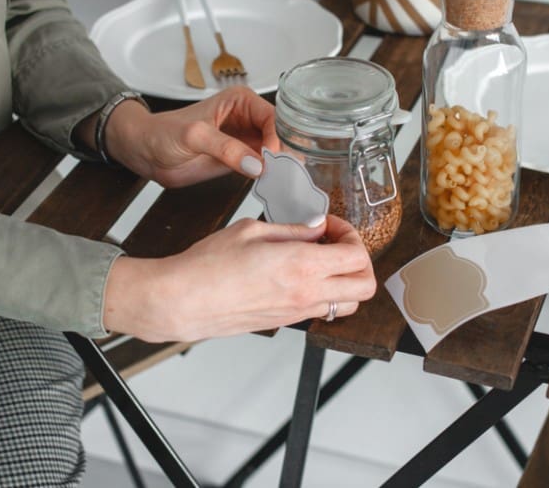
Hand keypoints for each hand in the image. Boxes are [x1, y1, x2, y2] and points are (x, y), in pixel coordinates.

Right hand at [102, 215, 375, 341]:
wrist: (183, 301)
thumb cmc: (208, 265)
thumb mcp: (252, 230)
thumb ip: (292, 230)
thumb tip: (316, 227)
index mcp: (301, 266)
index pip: (357, 256)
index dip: (350, 235)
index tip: (330, 226)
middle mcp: (306, 294)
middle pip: (365, 286)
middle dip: (359, 261)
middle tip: (336, 244)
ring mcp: (297, 312)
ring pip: (348, 304)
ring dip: (345, 281)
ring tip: (320, 261)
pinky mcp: (285, 322)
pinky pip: (322, 311)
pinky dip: (323, 293)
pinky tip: (299, 275)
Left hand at [103, 86, 278, 187]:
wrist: (146, 152)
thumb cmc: (163, 133)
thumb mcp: (194, 136)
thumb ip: (225, 148)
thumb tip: (254, 163)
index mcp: (240, 101)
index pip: (273, 117)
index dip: (278, 137)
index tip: (274, 157)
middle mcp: (248, 118)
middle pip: (281, 134)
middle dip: (286, 152)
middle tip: (288, 172)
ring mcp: (246, 140)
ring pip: (276, 152)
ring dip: (281, 166)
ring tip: (284, 180)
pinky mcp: (241, 159)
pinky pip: (263, 167)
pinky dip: (271, 176)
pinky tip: (274, 184)